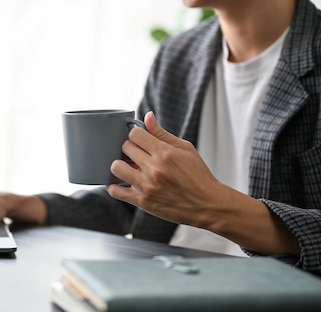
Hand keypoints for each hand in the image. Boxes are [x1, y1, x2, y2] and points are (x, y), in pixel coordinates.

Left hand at [108, 111, 225, 228]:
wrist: (207, 204)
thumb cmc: (198, 175)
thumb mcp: (185, 149)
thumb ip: (162, 133)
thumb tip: (147, 116)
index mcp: (165, 153)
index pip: (135, 134)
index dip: (136, 135)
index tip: (140, 139)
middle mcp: (154, 169)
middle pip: (125, 148)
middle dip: (130, 149)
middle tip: (138, 155)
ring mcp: (147, 186)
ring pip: (116, 167)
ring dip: (121, 165)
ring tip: (130, 167)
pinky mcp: (142, 201)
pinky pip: (115, 191)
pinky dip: (114, 186)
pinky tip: (122, 182)